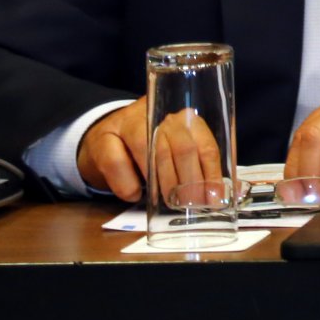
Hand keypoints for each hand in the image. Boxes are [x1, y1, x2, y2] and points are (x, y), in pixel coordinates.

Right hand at [76, 97, 228, 204]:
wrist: (103, 138)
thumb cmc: (148, 149)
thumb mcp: (173, 151)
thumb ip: (194, 166)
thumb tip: (215, 194)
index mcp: (183, 118)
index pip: (204, 145)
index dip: (211, 174)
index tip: (213, 197)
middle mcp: (159, 115)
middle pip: (181, 147)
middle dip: (189, 181)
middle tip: (191, 204)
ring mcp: (128, 124)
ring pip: (150, 150)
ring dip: (162, 181)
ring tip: (168, 201)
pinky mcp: (104, 140)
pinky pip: (118, 164)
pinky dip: (128, 185)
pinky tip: (135, 195)